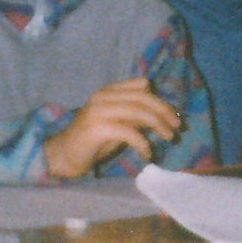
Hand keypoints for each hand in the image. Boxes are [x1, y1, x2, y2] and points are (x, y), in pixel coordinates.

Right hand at [43, 78, 181, 178]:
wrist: (63, 155)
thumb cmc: (93, 142)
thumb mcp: (119, 124)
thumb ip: (135, 116)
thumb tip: (161, 115)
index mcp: (108, 91)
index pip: (141, 87)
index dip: (160, 100)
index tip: (173, 115)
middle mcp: (103, 96)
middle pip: (143, 98)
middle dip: (164, 112)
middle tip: (177, 128)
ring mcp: (99, 110)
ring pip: (138, 112)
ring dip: (158, 126)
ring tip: (169, 138)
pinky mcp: (97, 128)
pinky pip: (128, 132)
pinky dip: (142, 143)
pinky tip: (147, 153)